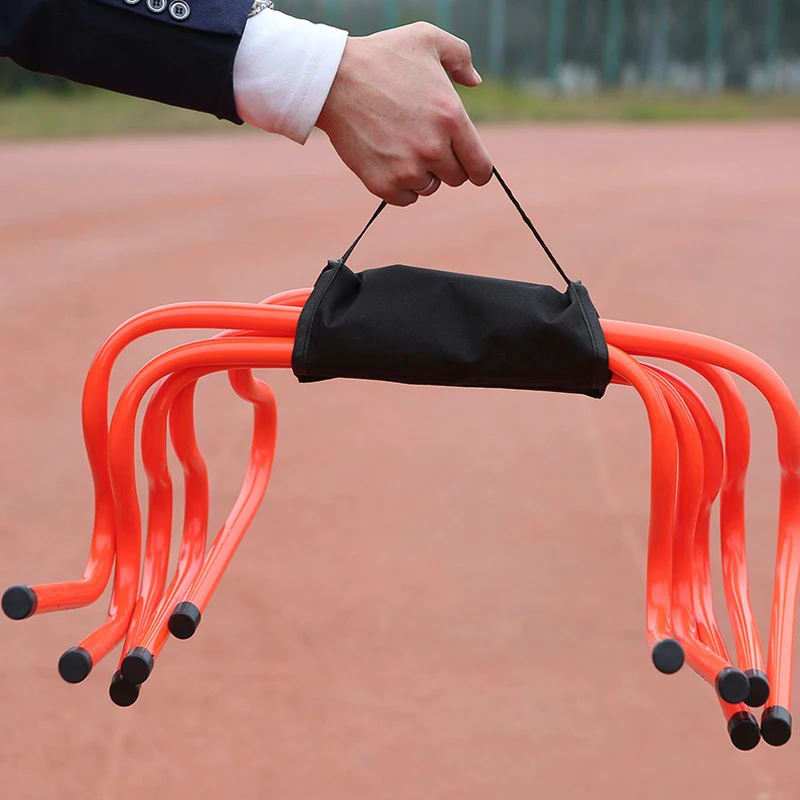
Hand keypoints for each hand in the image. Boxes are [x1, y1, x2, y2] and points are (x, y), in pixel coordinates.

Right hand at [315, 22, 492, 206]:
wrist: (333, 79)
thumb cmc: (381, 56)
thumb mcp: (427, 39)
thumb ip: (461, 57)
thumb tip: (475, 81)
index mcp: (452, 119)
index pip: (481, 168)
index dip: (477, 169)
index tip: (468, 164)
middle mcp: (433, 149)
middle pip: (455, 179)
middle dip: (446, 165)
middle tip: (425, 143)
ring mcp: (406, 170)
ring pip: (429, 188)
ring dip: (422, 174)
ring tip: (403, 147)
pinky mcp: (382, 183)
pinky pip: (405, 198)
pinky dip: (400, 186)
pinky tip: (390, 162)